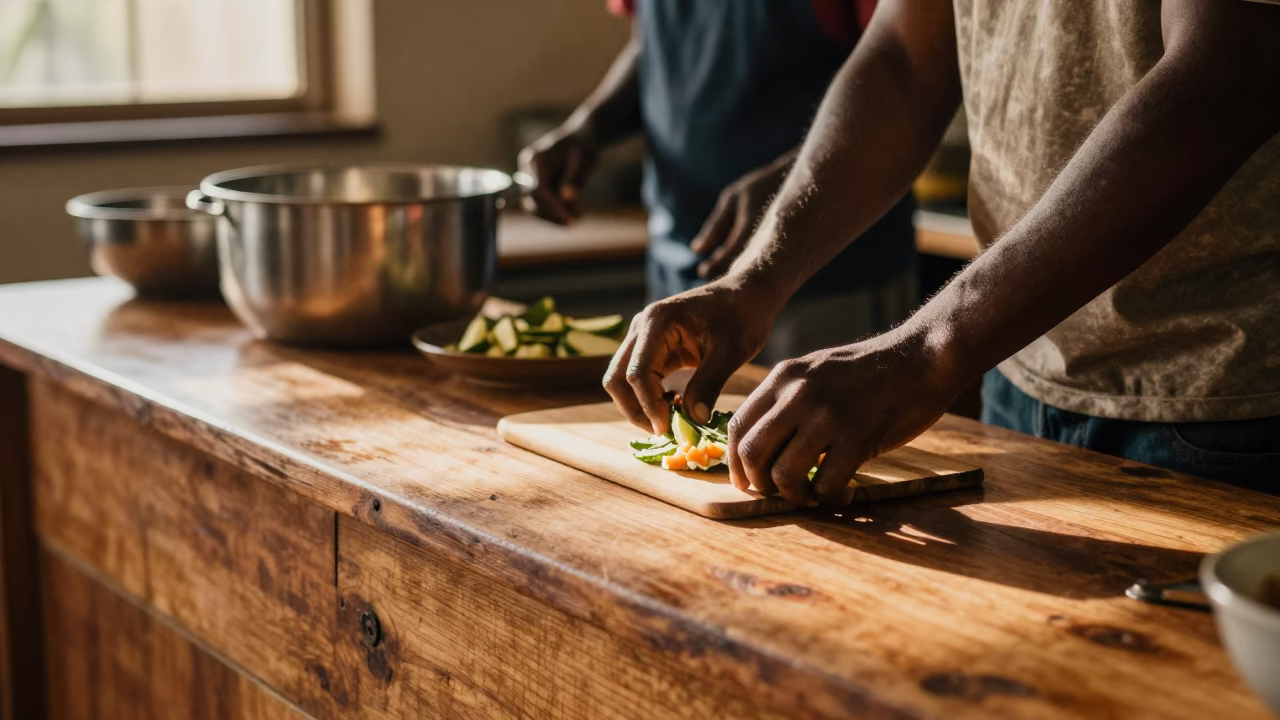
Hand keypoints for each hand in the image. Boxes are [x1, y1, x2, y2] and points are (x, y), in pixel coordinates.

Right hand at [517, 121, 598, 224]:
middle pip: (533, 202)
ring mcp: (529, 181)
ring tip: (579, 214)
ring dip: (556, 216)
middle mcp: (526, 171)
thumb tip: (566, 198)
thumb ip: (574, 178)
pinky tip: (576, 211)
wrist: (580, 138)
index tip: (570, 220)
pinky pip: (542, 207)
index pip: (537, 190)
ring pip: (535, 208)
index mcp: (534, 159)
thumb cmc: (582, 145)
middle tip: (576, 221)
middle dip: (554, 215)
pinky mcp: (536, 189)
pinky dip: (558, 213)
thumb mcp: (584, 159)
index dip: (552, 208)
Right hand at [604, 282, 780, 433]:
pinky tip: (673, 405)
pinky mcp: (651, 347)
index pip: (637, 373)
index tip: (668, 429)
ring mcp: (643, 337)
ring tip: (670, 420)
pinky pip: (637, 377)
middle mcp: (641, 327)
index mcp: (657, 322)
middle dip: (635, 410)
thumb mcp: (730, 352)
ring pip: (621, 380)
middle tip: (664, 431)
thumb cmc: (741, 316)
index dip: (648, 406)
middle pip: (617, 378)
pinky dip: (648, 396)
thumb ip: (709, 384)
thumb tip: (694, 420)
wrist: (746, 295)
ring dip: (639, 405)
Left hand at [691, 153, 794, 278]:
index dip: (711, 268)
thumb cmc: (762, 187)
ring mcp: (778, 250)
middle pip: (738, 273)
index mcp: (748, 228)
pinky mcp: (787, 255)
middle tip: (710, 274)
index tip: (702, 270)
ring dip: (737, 276)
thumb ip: (715, 226)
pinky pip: (764, 271)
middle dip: (723, 276)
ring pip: (751, 275)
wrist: (808, 184)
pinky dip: (751, 271)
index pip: (725, 258)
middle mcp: (765, 242)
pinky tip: (745, 265)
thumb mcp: (733, 199)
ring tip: (726, 269)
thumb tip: (696, 250)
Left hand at [727, 330, 964, 505]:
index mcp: (783, 377)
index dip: (735, 462)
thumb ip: (787, 399)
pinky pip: (826, 484)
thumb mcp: (815, 371)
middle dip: (760, 483)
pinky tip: (844, 493)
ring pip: (784, 475)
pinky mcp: (857, 438)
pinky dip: (830, 498)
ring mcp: (826, 417)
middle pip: (752, 454)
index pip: (737, 426)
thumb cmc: (870, 370)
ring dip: (794, 496)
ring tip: (812, 495)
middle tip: (779, 492)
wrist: (922, 357)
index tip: (746, 481)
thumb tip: (762, 443)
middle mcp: (797, 395)